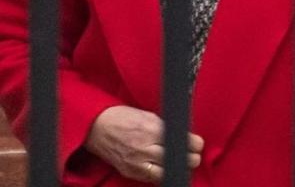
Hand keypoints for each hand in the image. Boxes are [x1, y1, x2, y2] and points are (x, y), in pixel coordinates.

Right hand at [84, 106, 204, 183]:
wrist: (96, 127)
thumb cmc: (121, 117)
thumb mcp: (146, 115)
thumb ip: (163, 126)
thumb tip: (182, 135)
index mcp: (150, 128)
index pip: (180, 140)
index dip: (193, 143)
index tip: (197, 143)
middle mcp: (145, 146)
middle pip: (177, 157)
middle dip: (190, 157)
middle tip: (194, 155)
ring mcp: (137, 161)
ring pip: (166, 171)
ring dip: (177, 167)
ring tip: (181, 163)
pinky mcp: (130, 171)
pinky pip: (152, 178)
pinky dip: (161, 174)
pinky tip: (165, 168)